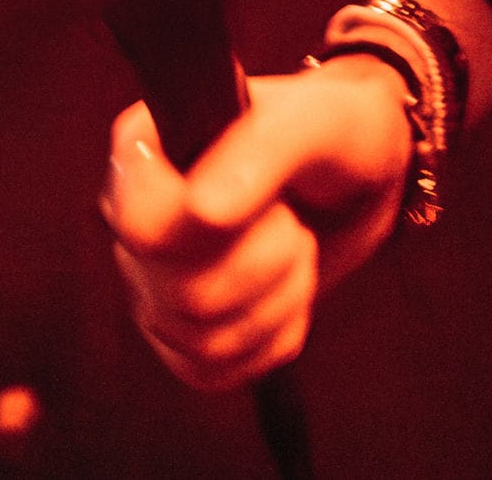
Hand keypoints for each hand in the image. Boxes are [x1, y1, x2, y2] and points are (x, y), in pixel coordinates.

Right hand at [103, 58, 411, 392]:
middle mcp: (135, 215)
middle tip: (294, 219)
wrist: (356, 180)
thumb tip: (201, 211)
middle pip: (184, 294)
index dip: (210, 226)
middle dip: (268, 262)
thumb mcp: (320, 121)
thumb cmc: (336, 135)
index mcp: (147, 146)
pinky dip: (271, 338)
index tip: (267, 197)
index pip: (140, 223)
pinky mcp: (178, 334)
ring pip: (204, 340)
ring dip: (279, 298)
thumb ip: (262, 148)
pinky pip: (215, 371)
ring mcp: (151, 279)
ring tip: (296, 245)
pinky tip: (285, 289)